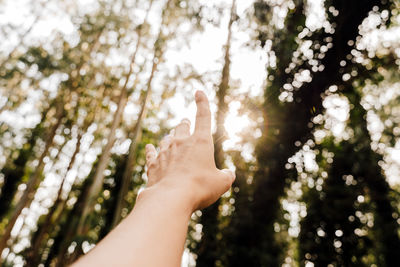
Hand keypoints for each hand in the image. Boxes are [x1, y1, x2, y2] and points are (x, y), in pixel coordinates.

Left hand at [143, 90, 234, 210]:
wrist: (171, 197)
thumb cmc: (200, 187)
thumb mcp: (221, 183)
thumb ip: (226, 176)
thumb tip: (229, 174)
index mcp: (201, 142)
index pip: (203, 117)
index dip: (202, 103)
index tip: (198, 92)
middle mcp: (181, 142)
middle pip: (182, 127)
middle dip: (185, 124)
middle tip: (184, 121)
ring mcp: (165, 152)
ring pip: (167, 138)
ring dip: (171, 137)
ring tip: (171, 137)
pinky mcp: (153, 164)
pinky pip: (151, 153)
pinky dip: (151, 150)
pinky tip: (149, 147)